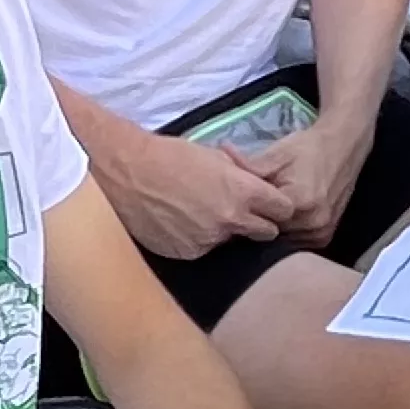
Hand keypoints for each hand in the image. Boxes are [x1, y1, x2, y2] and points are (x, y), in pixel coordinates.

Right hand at [91, 130, 291, 260]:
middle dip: (260, 224)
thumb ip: (241, 177)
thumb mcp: (215, 156)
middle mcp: (230, 222)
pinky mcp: (185, 253)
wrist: (126, 172)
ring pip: (229, 242)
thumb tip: (253, 186)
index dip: (278, 206)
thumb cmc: (169, 155)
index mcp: (243, 192)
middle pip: (266, 233)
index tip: (272, 205)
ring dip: (222, 232)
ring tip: (198, 213)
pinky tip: (179, 223)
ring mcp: (207, 241)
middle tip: (243, 214)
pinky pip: (201, 248)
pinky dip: (196, 238)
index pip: (284, 210)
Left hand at [239, 110, 370, 248]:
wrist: (343, 147)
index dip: (246, 213)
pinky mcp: (326, 236)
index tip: (234, 207)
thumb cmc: (309, 148)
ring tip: (263, 216)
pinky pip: (297, 243)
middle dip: (259, 223)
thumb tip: (221, 158)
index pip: (260, 219)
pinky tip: (280, 221)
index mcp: (300, 202)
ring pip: (283, 242)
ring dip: (273, 232)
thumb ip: (250, 166)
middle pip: (272, 234)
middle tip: (245, 212)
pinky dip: (287, 234)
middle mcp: (314, 223)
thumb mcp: (278, 154)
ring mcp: (322, 232)